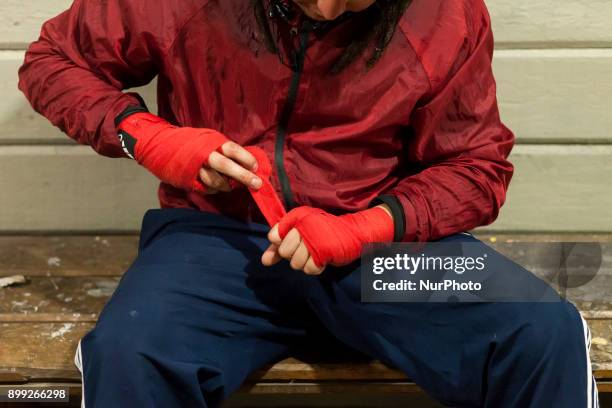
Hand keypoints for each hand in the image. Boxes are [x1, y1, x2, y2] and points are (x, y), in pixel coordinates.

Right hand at [117, 112, 263, 193]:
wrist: (159, 144)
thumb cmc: (189, 142)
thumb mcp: (207, 139)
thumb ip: (223, 149)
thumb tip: (246, 161)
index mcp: (211, 141)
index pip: (232, 149)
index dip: (246, 158)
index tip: (255, 167)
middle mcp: (203, 154)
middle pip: (226, 165)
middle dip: (243, 176)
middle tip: (257, 184)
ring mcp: (194, 168)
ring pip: (216, 181)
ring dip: (226, 185)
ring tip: (230, 186)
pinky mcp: (187, 179)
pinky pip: (206, 188)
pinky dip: (213, 189)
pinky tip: (215, 186)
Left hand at [260, 205, 393, 274]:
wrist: (352, 232)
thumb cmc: (322, 231)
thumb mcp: (299, 232)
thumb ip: (279, 245)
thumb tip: (265, 261)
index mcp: (297, 217)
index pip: (274, 237)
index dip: (281, 244)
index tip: (294, 240)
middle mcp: (304, 226)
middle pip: (285, 252)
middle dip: (293, 254)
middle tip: (306, 247)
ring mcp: (314, 239)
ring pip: (295, 263)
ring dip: (305, 262)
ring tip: (314, 253)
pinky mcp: (324, 252)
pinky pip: (309, 270)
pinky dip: (315, 268)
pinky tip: (321, 259)